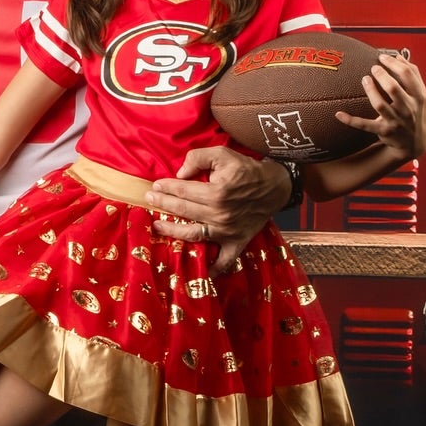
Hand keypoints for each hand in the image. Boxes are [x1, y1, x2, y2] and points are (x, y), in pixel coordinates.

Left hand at [146, 146, 289, 274]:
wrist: (275, 186)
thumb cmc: (247, 169)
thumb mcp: (223, 153)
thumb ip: (198, 158)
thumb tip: (180, 173)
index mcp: (216, 192)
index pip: (183, 190)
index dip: (166, 187)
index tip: (155, 186)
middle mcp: (219, 214)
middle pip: (183, 211)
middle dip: (163, 204)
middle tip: (150, 200)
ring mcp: (227, 231)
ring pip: (193, 234)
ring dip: (173, 232)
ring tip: (157, 226)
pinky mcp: (237, 241)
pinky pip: (224, 260)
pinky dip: (213, 268)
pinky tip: (200, 272)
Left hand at [336, 54, 425, 163]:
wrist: (416, 143)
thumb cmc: (416, 113)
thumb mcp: (421, 96)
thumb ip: (413, 76)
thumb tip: (399, 56)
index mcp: (419, 97)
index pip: (408, 75)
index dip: (394, 63)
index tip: (383, 58)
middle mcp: (408, 109)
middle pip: (393, 88)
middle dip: (381, 75)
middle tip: (373, 68)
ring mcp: (396, 121)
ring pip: (380, 105)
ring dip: (370, 90)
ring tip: (365, 79)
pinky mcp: (384, 131)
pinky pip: (365, 125)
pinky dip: (351, 120)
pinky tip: (338, 114)